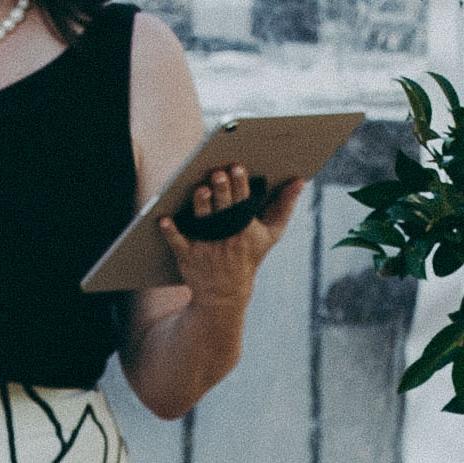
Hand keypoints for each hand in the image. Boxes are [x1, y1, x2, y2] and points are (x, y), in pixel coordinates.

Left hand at [172, 161, 304, 309]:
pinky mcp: (187, 256)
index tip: (237, 167)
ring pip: (203, 222)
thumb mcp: (271, 234)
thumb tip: (300, 181)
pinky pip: (178, 242)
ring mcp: (206, 246)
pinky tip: (163, 219)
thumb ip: (285, 206)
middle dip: (223, 192)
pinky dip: (170, 232)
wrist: (226, 294)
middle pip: (224, 209)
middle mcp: (226, 235)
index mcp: (245, 227)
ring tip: (200, 190)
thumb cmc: (249, 256)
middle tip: (218, 173)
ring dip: (201, 207)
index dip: (240, 185)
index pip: (243, 201)